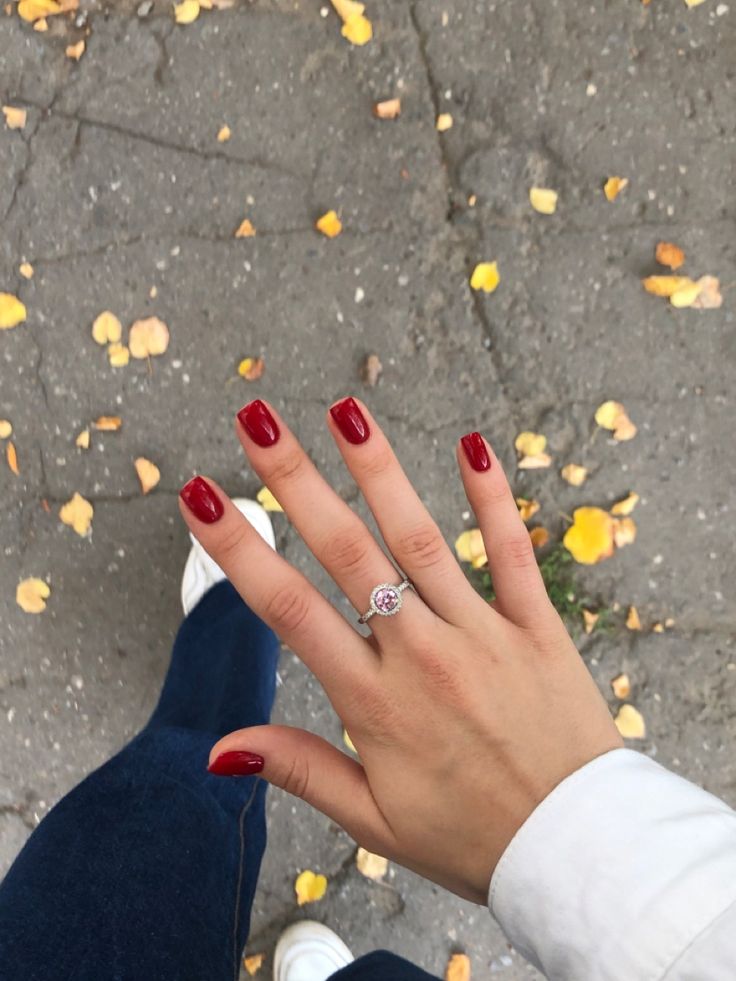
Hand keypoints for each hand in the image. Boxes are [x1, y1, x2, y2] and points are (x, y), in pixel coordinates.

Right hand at [179, 397, 621, 904]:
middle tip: (258, 419)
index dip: (240, 549)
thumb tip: (219, 749)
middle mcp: (422, 656)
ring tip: (346, 411)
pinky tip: (473, 445)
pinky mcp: (537, 628)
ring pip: (422, 540)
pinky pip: (513, 552)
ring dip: (380, 471)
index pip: (290, 610)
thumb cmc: (472, 838)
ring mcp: (483, 635)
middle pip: (347, 554)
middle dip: (296, 481)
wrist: (578, 850)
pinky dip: (493, 499)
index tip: (202, 495)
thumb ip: (300, 771)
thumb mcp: (375, 821)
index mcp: (375, 703)